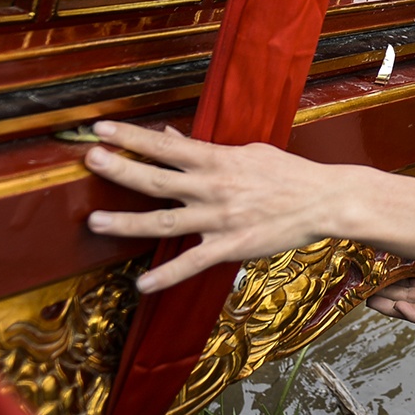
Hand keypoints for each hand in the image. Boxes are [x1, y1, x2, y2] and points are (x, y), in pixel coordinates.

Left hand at [83, 121, 331, 292]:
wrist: (323, 201)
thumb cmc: (286, 173)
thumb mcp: (247, 152)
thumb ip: (207, 148)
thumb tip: (172, 137)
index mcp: (218, 160)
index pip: (167, 145)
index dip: (132, 137)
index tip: (102, 130)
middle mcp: (213, 188)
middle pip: (157, 179)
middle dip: (122, 168)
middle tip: (91, 160)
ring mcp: (220, 219)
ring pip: (165, 221)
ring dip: (128, 222)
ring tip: (96, 221)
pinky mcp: (230, 247)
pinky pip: (192, 263)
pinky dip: (167, 275)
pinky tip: (141, 284)